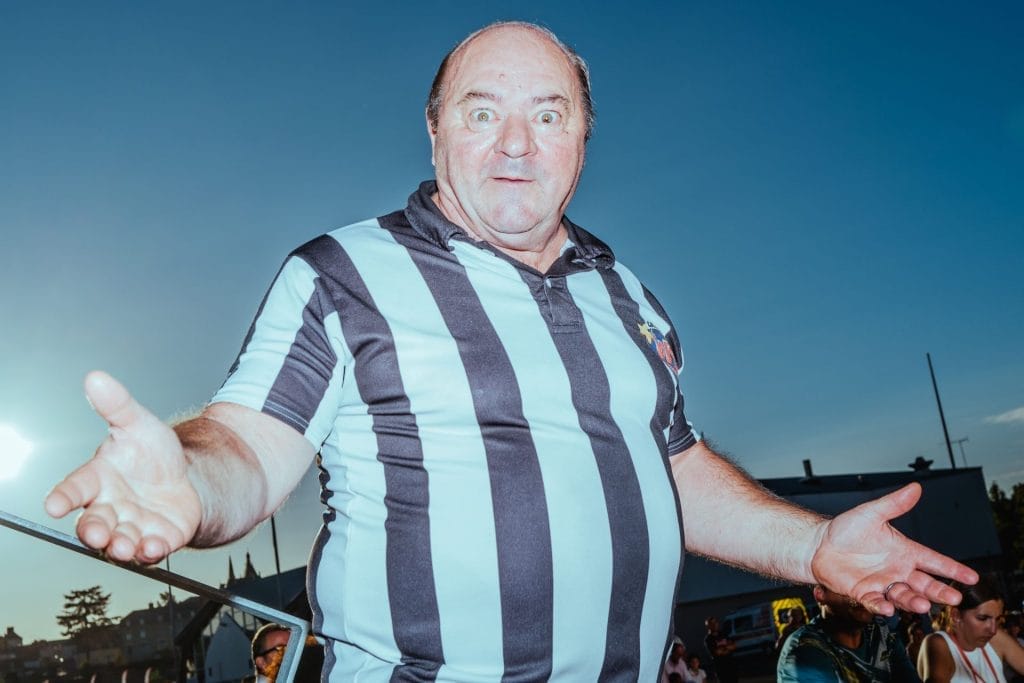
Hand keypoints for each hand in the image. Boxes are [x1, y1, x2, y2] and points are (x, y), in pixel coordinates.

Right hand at [44, 371, 200, 563]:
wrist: (188, 477)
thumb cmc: (152, 453)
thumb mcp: (139, 424)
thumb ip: (117, 405)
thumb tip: (95, 377)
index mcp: (98, 479)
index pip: (75, 488)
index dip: (63, 497)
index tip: (53, 505)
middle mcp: (110, 507)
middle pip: (93, 523)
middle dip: (94, 530)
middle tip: (98, 534)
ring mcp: (132, 526)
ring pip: (118, 542)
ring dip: (119, 546)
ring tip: (123, 544)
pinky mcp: (158, 539)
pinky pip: (150, 551)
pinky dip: (151, 551)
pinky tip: (154, 547)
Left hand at [810, 483, 977, 614]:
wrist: (819, 544)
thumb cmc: (846, 529)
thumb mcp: (871, 513)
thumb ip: (894, 504)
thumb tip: (915, 487)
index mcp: (905, 551)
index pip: (934, 561)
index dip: (953, 569)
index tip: (972, 577)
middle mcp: (898, 570)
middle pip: (925, 584)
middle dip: (940, 592)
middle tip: (954, 598)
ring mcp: (882, 583)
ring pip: (904, 596)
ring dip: (914, 601)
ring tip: (921, 604)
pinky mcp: (864, 593)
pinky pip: (876, 602)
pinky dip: (882, 606)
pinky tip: (887, 608)